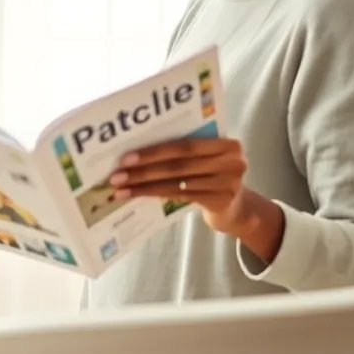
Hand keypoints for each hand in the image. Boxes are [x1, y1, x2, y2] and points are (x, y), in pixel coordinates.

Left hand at [109, 137, 248, 231]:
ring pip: (176, 182)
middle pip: (178, 164)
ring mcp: (229, 184)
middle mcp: (232, 162)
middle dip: (143, 169)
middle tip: (116, 175)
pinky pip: (180, 196)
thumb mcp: (205, 160)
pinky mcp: (220, 202)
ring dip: (144, 185)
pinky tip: (137, 195)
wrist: (236, 208)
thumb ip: (184, 152)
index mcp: (227, 144)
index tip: (126, 157)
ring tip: (120, 188)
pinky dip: (155, 194)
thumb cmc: (211, 176)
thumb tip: (135, 151)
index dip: (154, 151)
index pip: (185, 145)